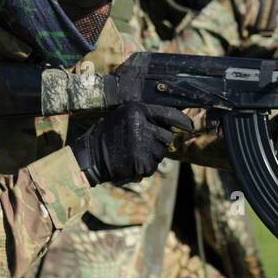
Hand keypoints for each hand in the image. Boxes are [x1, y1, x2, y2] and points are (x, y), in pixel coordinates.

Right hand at [69, 102, 192, 185]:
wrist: (89, 157)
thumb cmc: (104, 136)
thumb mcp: (122, 118)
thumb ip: (143, 119)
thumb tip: (169, 126)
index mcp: (137, 110)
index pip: (167, 113)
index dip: (181, 120)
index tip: (189, 126)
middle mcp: (142, 125)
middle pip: (167, 137)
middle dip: (159, 143)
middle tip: (140, 146)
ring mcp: (143, 144)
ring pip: (161, 153)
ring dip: (151, 156)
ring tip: (131, 154)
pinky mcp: (142, 162)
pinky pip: (153, 166)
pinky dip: (144, 167)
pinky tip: (129, 163)